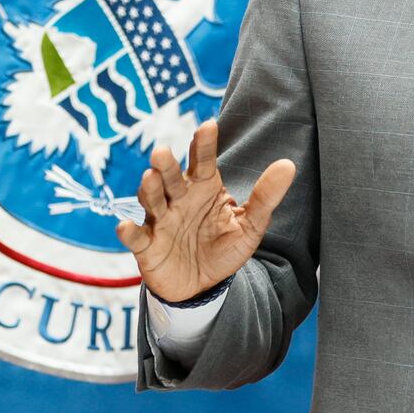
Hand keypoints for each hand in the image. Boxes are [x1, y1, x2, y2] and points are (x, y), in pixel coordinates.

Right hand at [115, 119, 295, 301]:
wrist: (203, 286)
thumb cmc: (224, 248)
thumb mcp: (250, 225)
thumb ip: (266, 197)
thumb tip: (289, 165)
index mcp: (204, 189)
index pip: (203, 162)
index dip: (204, 145)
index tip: (208, 126)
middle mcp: (179, 199)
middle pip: (171, 178)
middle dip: (166, 165)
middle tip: (163, 152)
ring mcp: (161, 221)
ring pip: (151, 200)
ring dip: (148, 189)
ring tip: (150, 178)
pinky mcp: (147, 247)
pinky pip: (136, 237)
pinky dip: (128, 232)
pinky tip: (124, 226)